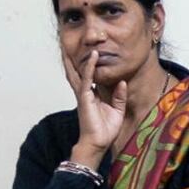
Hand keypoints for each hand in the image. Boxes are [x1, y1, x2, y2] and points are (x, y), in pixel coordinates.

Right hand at [62, 49, 126, 168]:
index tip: (87, 53)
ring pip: (77, 73)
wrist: (98, 143)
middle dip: (71, 60)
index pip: (87, 78)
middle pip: (76, 73)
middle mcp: (85, 94)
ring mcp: (83, 95)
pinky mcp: (85, 98)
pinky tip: (93, 56)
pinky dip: (90, 67)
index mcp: (91, 96)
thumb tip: (122, 82)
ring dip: (74, 59)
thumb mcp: (117, 110)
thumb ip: (119, 96)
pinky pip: (87, 79)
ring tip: (70, 45)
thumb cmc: (105, 130)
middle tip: (66, 45)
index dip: (86, 66)